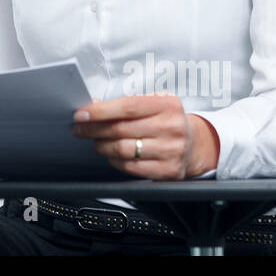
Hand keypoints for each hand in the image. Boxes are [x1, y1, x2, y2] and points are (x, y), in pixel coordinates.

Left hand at [70, 93, 219, 179]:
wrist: (195, 144)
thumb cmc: (166, 121)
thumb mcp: (152, 104)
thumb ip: (125, 104)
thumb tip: (93, 107)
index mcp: (167, 105)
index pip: (127, 107)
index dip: (100, 111)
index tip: (81, 114)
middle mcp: (172, 127)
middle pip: (121, 129)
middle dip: (94, 129)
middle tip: (80, 129)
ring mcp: (172, 150)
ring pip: (123, 149)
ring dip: (102, 146)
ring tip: (96, 142)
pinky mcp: (169, 171)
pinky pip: (131, 167)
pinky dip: (115, 161)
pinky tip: (111, 155)